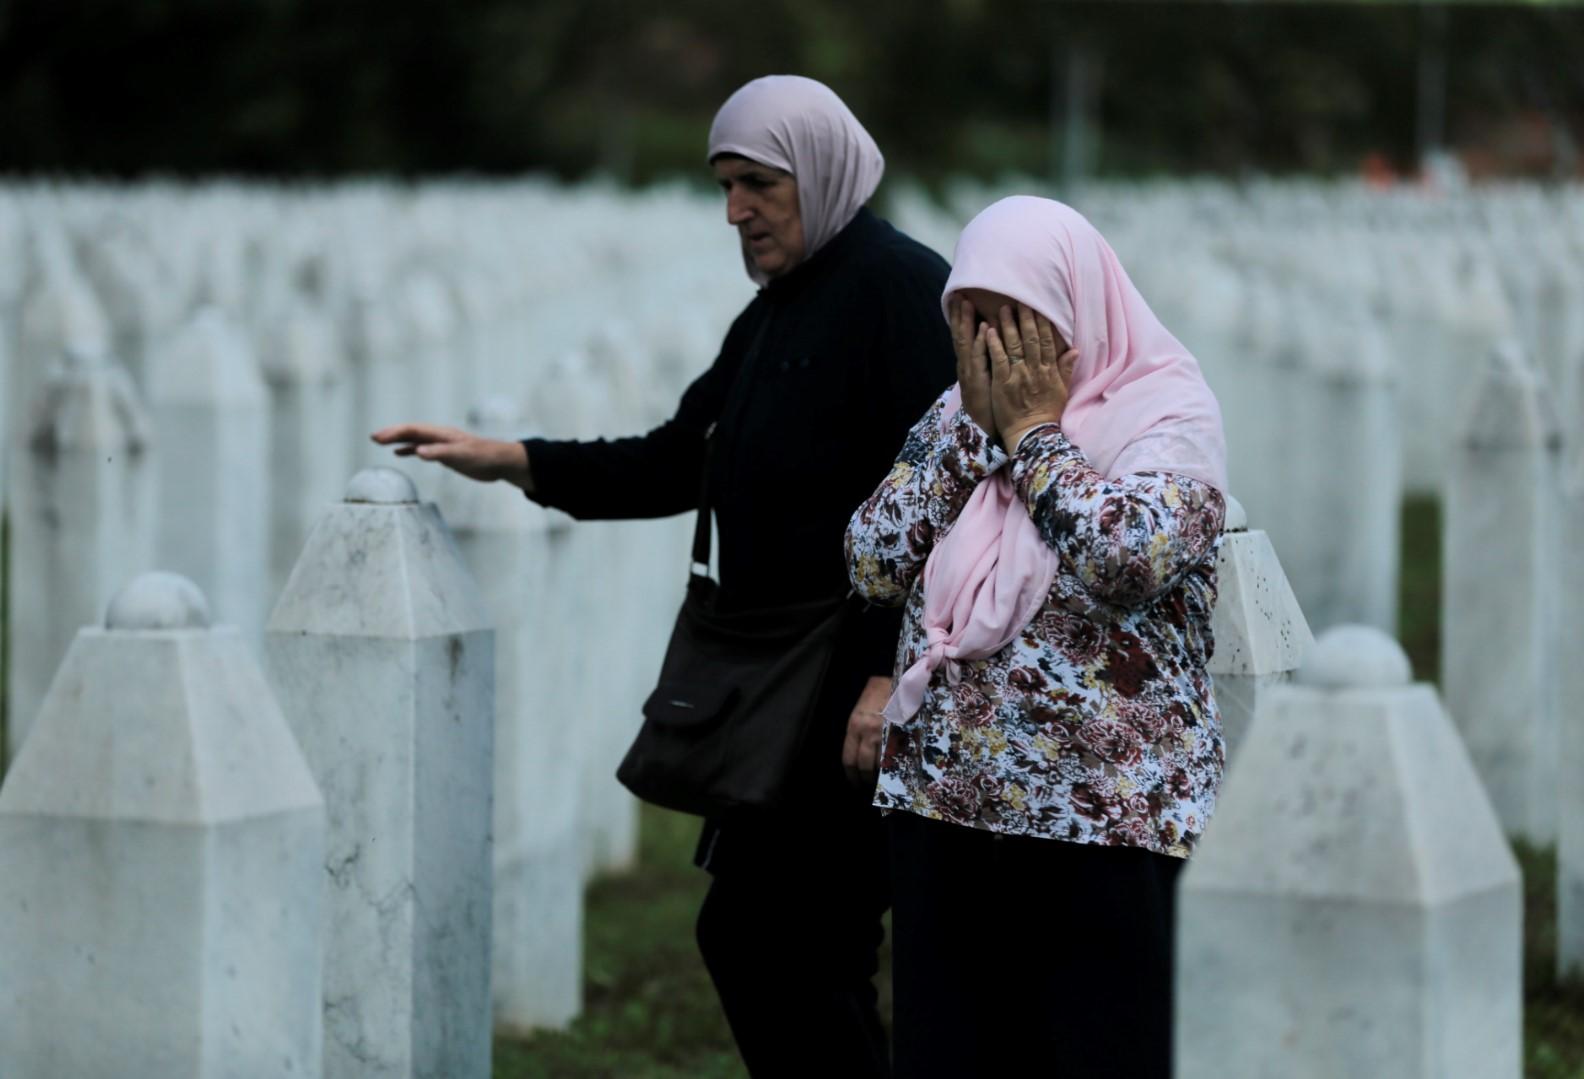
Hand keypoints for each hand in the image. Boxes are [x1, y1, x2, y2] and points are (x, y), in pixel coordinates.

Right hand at [370, 423, 532, 487]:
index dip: (395, 432)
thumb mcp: (462, 455)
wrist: (501, 462)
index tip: (378, 437)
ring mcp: (442, 444)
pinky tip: (399, 453)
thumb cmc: (484, 457)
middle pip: (411, 432)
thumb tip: (417, 452)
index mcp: (442, 434)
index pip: (413, 430)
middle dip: (392, 433)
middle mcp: (440, 436)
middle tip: (373, 438)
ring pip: (415, 439)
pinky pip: (422, 449)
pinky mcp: (446, 454)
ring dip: (398, 440)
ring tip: (380, 442)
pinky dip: (409, 450)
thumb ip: (440, 453)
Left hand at [842, 676, 892, 787]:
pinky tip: (898, 768)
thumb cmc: (881, 691)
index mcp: (856, 725)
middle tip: (869, 784)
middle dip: (866, 778)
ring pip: (882, 764)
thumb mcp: (862, 709)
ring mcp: (889, 735)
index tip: (854, 782)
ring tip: (883, 779)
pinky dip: (898, 765)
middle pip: (864, 765)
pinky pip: (899, 757)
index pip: (849, 758)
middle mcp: (870, 732)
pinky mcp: (905, 735)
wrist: (903, 678)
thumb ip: (858, 730)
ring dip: (882, 774)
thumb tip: (858, 752)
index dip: (851, 774)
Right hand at [948, 297, 995, 438]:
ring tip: (967, 303)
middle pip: (961, 335)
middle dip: (959, 314)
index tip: (963, 298)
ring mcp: (970, 373)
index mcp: (969, 364)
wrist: (986, 427)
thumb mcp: (988, 378)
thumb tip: (991, 341)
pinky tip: (985, 328)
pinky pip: (980, 358)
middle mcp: (966, 365)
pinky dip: (982, 343)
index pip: (965, 336)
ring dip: (967, 322)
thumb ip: (989, 359)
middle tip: (959, 293)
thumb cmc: (992, 403)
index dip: (963, 317)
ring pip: (967, 343)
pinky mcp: (978, 381)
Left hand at [987, 303, 1078, 452]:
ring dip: (1008, 325)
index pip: (1047, 341)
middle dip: (1025, 318)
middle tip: (1019, 300)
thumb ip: (1065, 369)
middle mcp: (1035, 370)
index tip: (1038, 306)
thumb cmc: (1046, 413)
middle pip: (1031, 339)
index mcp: (1049, 370)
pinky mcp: (1003, 383)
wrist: (1032, 434)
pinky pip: (998, 360)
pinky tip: (989, 330)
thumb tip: (1075, 349)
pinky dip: (994, 345)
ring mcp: (1018, 376)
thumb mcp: (1061, 391)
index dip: (1042, 322)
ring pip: (1014, 345)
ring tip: (1003, 309)